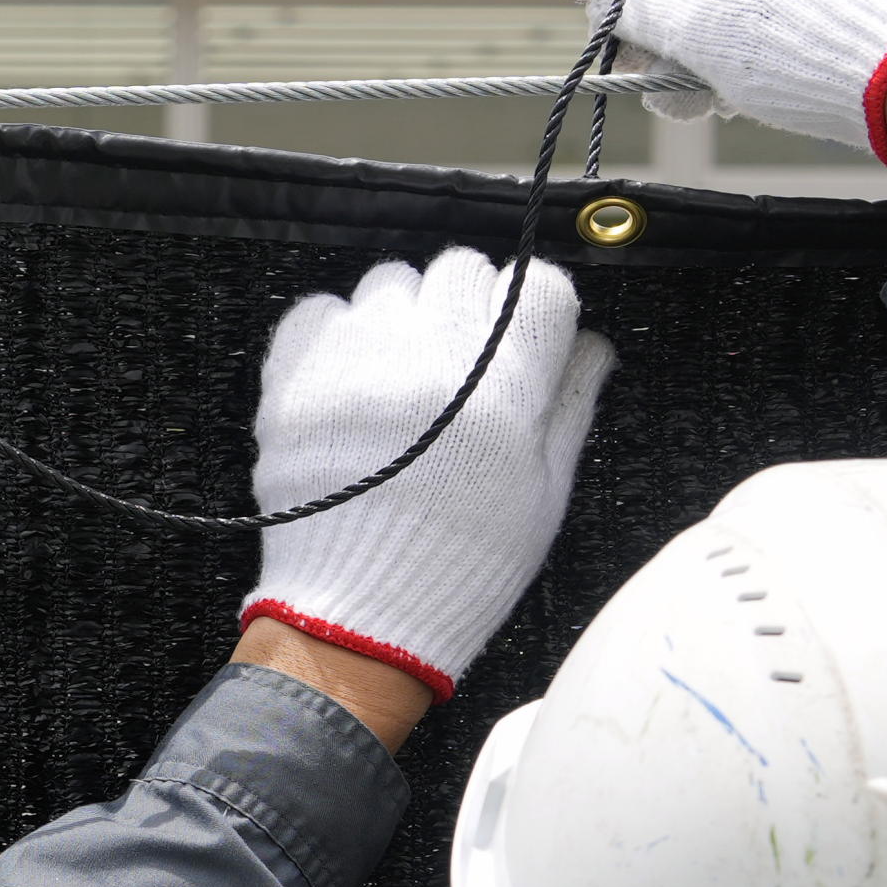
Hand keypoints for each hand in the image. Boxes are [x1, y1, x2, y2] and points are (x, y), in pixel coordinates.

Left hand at [240, 249, 617, 703]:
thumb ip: (569, 404)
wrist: (360, 618)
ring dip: (403, 316)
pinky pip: (321, 310)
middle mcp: (428, 363)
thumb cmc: (465, 562)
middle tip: (461, 361)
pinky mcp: (296, 380)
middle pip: (460, 268)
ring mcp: (355, 365)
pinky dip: (339, 334)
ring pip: (390, 282)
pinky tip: (355, 381)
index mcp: (501, 392)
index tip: (523, 337)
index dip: (533, 310)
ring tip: (403, 376)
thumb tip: (590, 343)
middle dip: (468, 306)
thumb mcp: (543, 491)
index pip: (535, 287)